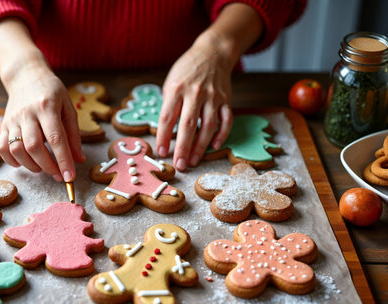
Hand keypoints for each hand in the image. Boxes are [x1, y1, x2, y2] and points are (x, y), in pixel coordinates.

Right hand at [0, 62, 83, 181]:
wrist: (26, 76)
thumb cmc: (51, 92)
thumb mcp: (68, 107)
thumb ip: (74, 134)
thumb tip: (79, 160)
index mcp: (47, 106)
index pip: (56, 138)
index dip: (63, 160)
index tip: (70, 177)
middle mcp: (27, 113)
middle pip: (33, 146)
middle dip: (47, 166)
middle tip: (58, 175)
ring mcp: (12, 119)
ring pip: (16, 149)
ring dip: (31, 165)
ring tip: (43, 168)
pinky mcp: (3, 125)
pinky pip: (2, 148)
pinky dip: (12, 161)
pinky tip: (24, 162)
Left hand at [156, 30, 233, 170]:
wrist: (212, 53)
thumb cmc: (187, 72)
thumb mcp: (170, 83)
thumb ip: (168, 106)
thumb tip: (165, 133)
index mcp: (176, 89)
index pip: (168, 117)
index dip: (164, 137)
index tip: (162, 152)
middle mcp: (195, 93)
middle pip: (188, 125)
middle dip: (183, 148)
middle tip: (180, 165)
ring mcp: (212, 97)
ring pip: (208, 126)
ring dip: (201, 146)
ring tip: (194, 161)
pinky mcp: (226, 100)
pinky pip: (226, 121)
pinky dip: (222, 135)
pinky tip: (214, 146)